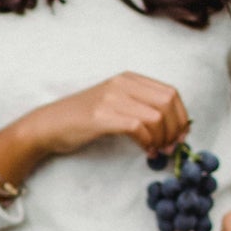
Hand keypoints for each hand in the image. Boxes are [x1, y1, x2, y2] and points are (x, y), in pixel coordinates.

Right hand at [0, 73, 188, 191]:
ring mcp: (111, 98)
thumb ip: (141, 107)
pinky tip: (146, 151)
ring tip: (157, 151)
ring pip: (156, 116)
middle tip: (171, 147)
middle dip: (175, 128)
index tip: (181, 136)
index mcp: (129, 79)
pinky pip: (137, 127)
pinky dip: (147, 142)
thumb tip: (174, 127)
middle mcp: (122, 84)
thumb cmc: (84, 119)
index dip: (181, 116)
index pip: (170, 92)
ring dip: (162, 138)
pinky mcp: (101, 116)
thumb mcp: (116, 103)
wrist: (49, 125)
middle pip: (167, 102)